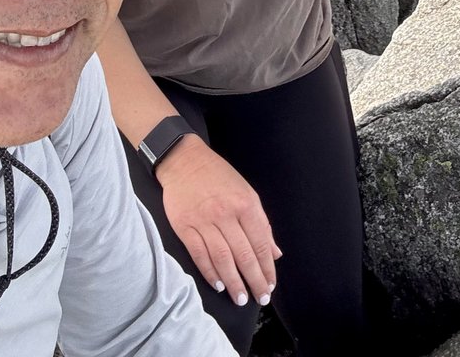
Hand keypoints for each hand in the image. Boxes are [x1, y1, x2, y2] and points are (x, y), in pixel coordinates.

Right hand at [155, 133, 281, 306]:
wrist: (185, 161)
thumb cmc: (219, 177)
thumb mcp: (247, 193)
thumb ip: (262, 225)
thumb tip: (274, 253)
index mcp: (245, 204)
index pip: (260, 243)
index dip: (267, 267)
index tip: (271, 284)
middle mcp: (226, 213)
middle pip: (243, 255)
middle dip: (254, 280)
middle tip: (260, 297)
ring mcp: (204, 221)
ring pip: (222, 259)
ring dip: (234, 282)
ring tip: (241, 298)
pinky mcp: (185, 227)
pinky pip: (200, 255)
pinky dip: (210, 273)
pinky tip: (219, 285)